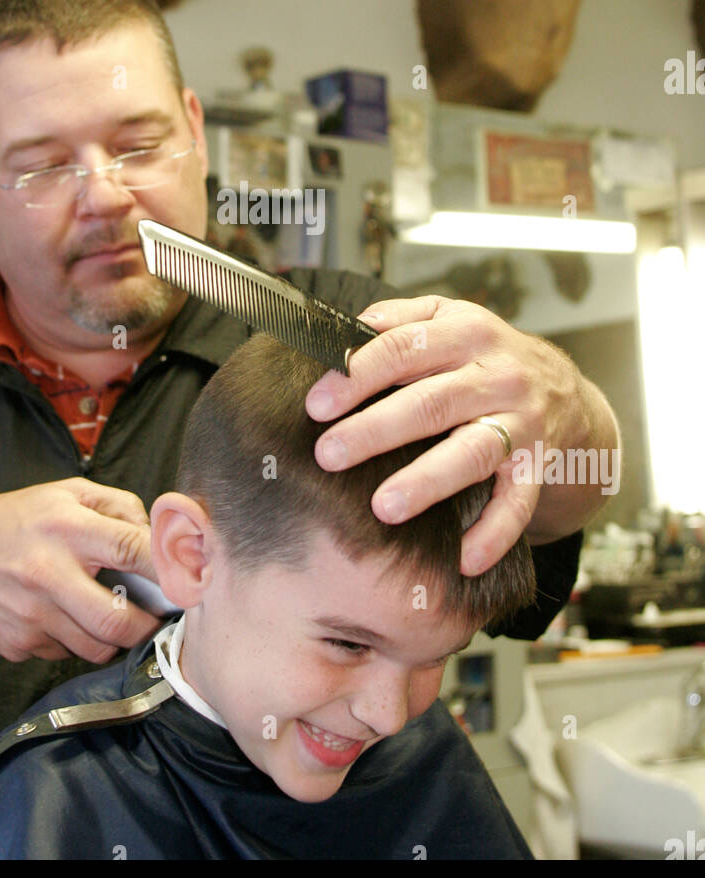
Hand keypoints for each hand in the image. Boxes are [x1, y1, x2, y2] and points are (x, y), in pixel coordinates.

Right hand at [0, 479, 159, 662]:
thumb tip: (154, 533)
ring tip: (110, 617)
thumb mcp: (63, 493)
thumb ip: (116, 505)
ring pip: (97, 647)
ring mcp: (31, 616)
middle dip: (148, 627)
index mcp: (65, 527)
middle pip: (120, 622)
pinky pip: (64, 654)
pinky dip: (74, 641)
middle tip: (157, 619)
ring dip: (113, 638)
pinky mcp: (18, 645)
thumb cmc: (10, 521)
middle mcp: (48, 573)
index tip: (189, 579)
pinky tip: (63, 619)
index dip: (170, 568)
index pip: (133, 549)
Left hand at [305, 295, 615, 574]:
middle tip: (328, 455)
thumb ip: (398, 320)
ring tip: (384, 507)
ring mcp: (521, 422)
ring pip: (472, 453)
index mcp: (466, 332)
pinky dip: (495, 533)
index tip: (316, 404)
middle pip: (430, 403)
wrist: (561, 390)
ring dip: (427, 482)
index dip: (358, 375)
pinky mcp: (537, 464)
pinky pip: (518, 502)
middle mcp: (497, 375)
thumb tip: (342, 330)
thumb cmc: (481, 356)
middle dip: (375, 430)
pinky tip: (465, 559)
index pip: (404, 349)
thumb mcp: (447, 318)